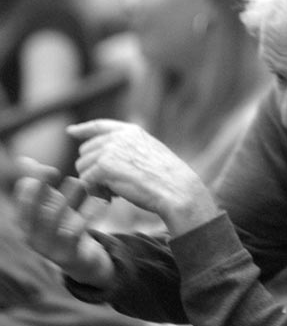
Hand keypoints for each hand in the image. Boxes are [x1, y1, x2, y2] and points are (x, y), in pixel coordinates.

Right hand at [14, 175, 113, 287]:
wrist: (84, 259)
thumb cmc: (63, 226)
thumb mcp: (51, 205)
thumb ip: (39, 184)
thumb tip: (23, 160)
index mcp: (25, 222)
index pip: (22, 200)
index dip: (32, 182)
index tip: (50, 169)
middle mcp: (32, 236)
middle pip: (32, 210)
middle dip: (41, 188)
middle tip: (55, 171)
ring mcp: (48, 248)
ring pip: (52, 220)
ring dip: (66, 198)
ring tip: (80, 183)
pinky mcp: (68, 254)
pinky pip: (75, 231)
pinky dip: (86, 214)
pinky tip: (98, 202)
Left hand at [68, 120, 217, 234]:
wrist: (176, 190)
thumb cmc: (168, 179)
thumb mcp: (151, 154)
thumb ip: (131, 150)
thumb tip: (107, 156)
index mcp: (131, 131)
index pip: (99, 126)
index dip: (83, 129)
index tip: (71, 132)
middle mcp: (118, 137)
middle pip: (86, 151)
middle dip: (93, 170)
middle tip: (110, 188)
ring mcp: (110, 149)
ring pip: (82, 167)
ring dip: (93, 183)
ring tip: (112, 194)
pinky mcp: (104, 166)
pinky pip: (86, 181)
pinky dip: (95, 193)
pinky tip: (110, 199)